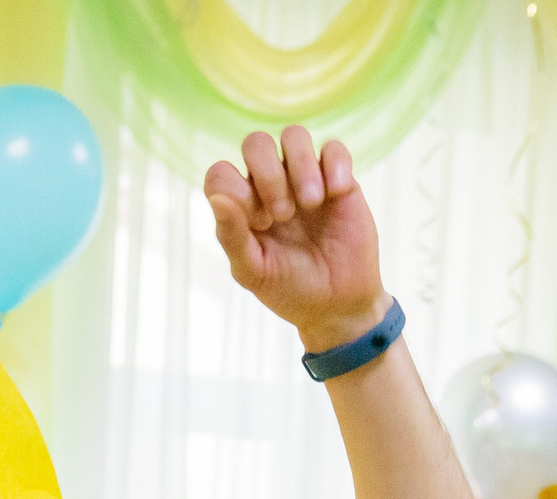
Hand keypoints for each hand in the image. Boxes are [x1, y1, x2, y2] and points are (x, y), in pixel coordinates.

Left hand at [203, 127, 385, 353]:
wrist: (338, 304)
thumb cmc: (289, 289)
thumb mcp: (254, 272)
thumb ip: (232, 237)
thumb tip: (217, 199)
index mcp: (241, 207)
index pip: (221, 174)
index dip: (235, 190)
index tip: (257, 224)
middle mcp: (269, 186)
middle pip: (256, 143)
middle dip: (268, 175)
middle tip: (282, 215)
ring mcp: (304, 179)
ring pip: (293, 136)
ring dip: (300, 166)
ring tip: (311, 203)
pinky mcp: (340, 180)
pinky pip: (333, 148)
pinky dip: (335, 165)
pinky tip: (337, 194)